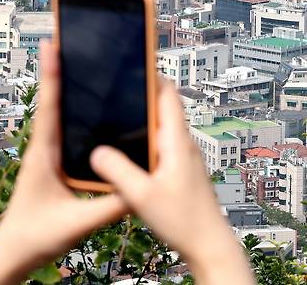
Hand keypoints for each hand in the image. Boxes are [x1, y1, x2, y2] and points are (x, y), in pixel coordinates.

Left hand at [0, 41, 127, 284]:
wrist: (14, 254)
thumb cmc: (35, 236)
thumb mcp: (77, 223)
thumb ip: (110, 206)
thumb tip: (141, 186)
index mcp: (44, 155)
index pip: (50, 108)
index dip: (52, 75)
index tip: (52, 45)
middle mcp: (44, 150)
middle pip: (55, 102)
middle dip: (62, 70)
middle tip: (69, 41)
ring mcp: (49, 156)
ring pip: (61, 116)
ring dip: (68, 89)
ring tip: (79, 64)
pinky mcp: (56, 165)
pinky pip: (68, 133)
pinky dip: (75, 114)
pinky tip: (91, 110)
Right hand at [91, 83, 254, 284]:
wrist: (209, 245)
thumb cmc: (184, 221)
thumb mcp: (142, 195)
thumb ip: (118, 171)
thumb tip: (97, 151)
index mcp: (177, 142)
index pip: (167, 95)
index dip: (151, 76)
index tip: (135, 62)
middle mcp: (184, 145)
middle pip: (164, 108)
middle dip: (143, 96)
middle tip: (118, 88)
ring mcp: (184, 159)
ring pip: (162, 129)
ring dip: (144, 120)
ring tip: (119, 116)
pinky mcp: (182, 172)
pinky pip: (163, 146)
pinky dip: (147, 141)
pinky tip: (130, 153)